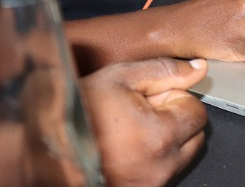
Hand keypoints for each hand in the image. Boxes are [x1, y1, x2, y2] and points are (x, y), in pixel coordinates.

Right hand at [82, 58, 208, 186]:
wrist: (46, 147)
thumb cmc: (77, 113)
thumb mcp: (120, 78)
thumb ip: (165, 71)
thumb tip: (198, 68)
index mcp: (161, 135)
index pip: (197, 111)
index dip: (173, 98)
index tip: (149, 98)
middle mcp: (161, 166)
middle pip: (194, 135)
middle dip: (175, 120)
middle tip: (140, 114)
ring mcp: (152, 183)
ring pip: (180, 156)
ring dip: (166, 141)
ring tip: (131, 132)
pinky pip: (163, 172)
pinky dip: (153, 160)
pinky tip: (127, 150)